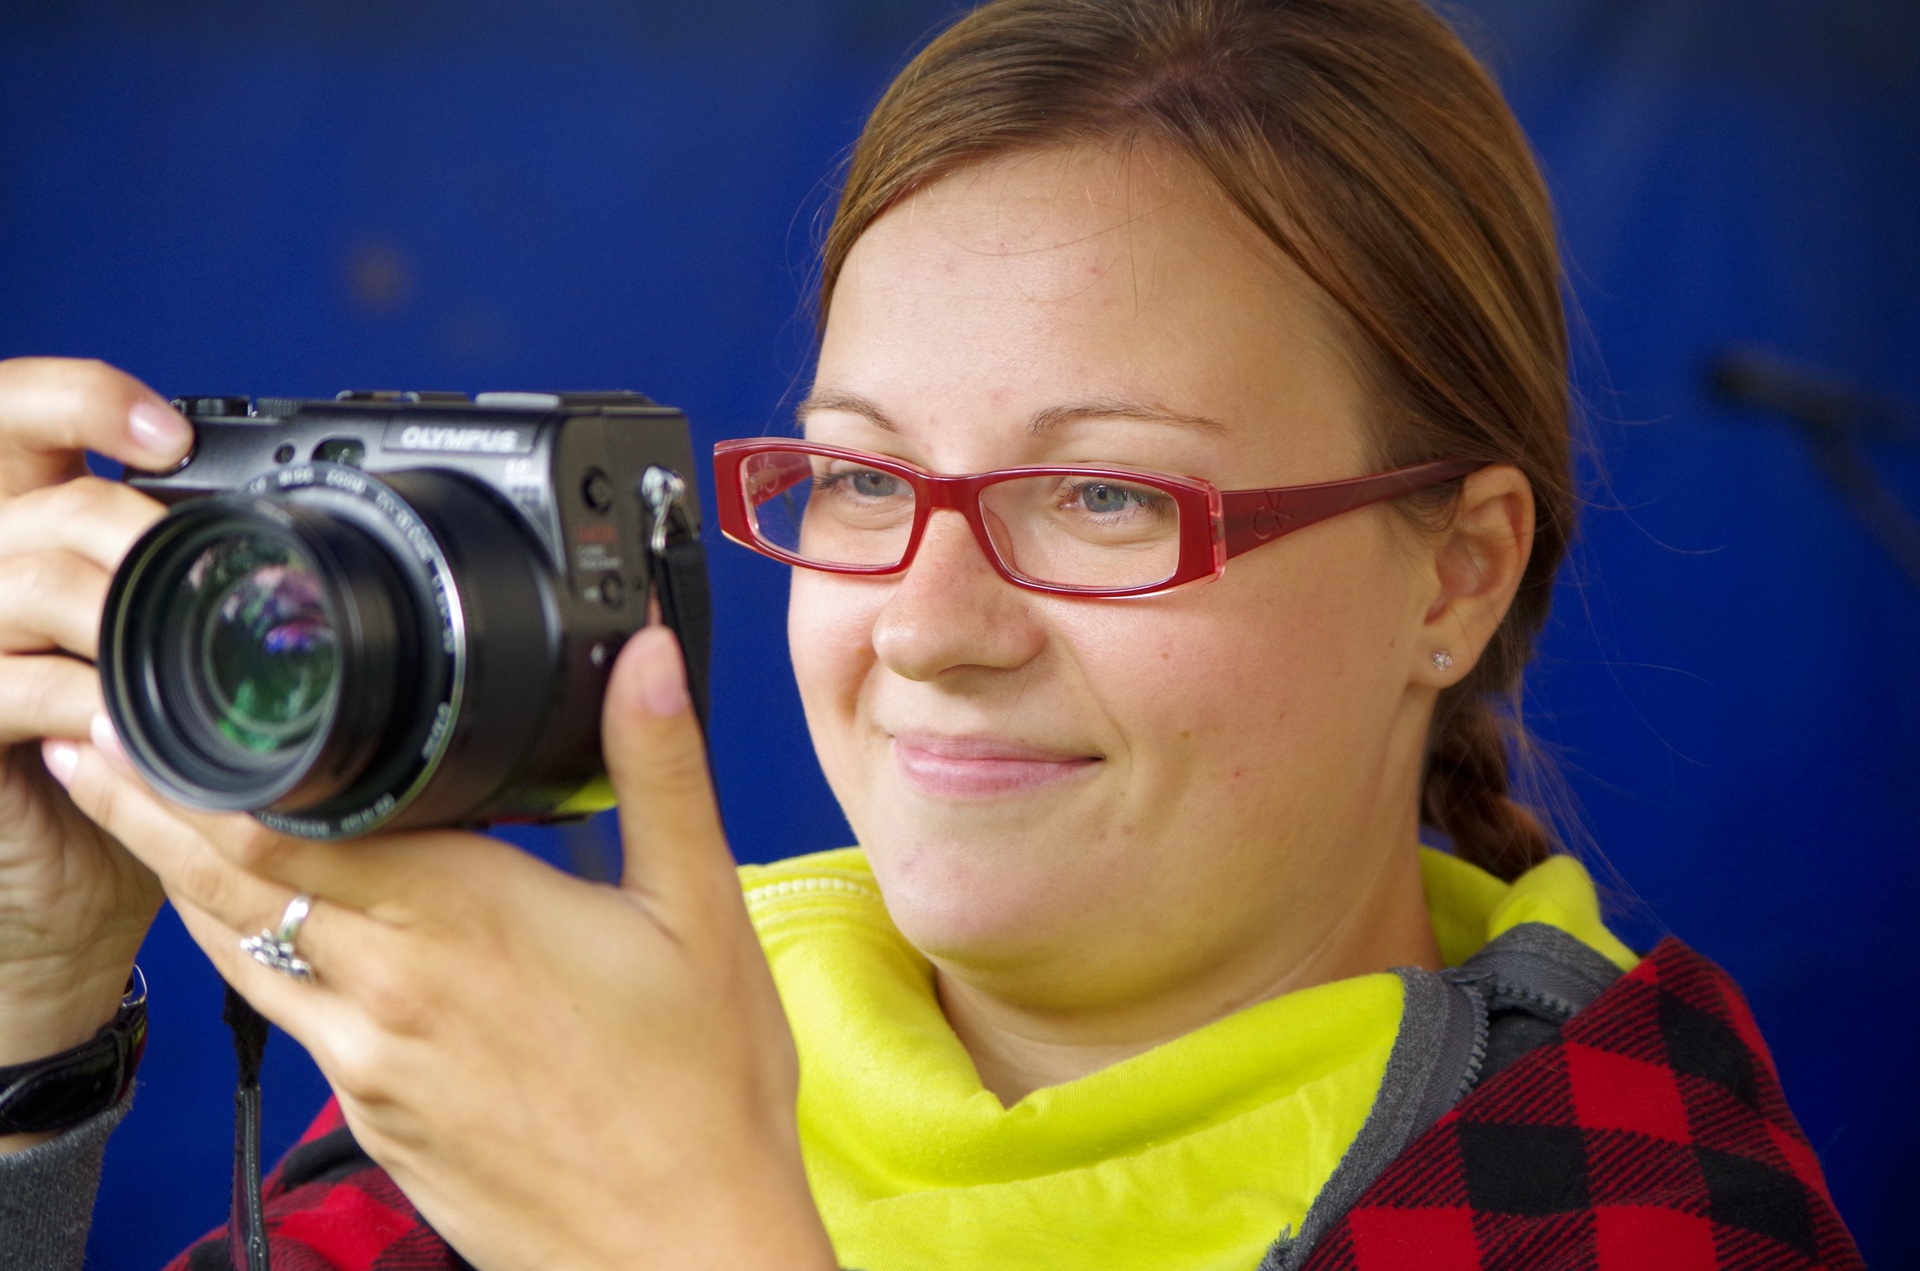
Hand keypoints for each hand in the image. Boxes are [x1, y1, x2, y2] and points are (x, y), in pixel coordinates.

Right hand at [0, 359, 182, 1119]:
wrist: (72, 893)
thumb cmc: (130, 762)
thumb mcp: (164, 652)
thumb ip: (188, 580)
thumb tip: (305, 520)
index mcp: (29, 530)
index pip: (19, 415)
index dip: (83, 399)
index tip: (175, 432)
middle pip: (38, 496)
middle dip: (128, 521)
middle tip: (195, 560)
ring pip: (24, 578)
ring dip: (120, 608)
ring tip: (186, 645)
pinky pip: (12, 685)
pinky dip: (86, 697)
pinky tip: (136, 718)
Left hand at [47, 626, 837, 1270]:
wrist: (682, 1247)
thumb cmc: (700, 1094)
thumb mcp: (702, 912)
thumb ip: (660, 770)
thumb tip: (644, 656)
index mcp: (464, 917)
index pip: (291, 822)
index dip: (211, 764)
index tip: (167, 714)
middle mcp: (390, 988)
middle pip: (231, 878)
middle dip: (154, 807)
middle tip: (97, 747)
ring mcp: (369, 1062)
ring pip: (237, 950)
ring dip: (175, 876)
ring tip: (132, 815)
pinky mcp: (371, 1116)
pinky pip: (286, 1014)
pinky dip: (246, 952)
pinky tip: (259, 929)